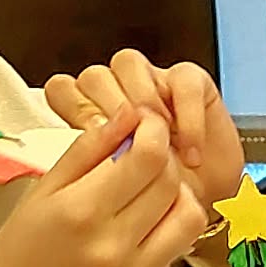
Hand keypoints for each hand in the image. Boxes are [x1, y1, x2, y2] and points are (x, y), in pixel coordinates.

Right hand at [0, 104, 209, 266]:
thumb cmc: (16, 254)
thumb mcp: (42, 193)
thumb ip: (88, 149)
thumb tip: (128, 114)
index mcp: (82, 212)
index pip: (148, 156)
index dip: (155, 130)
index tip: (147, 124)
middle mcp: (114, 248)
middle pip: (172, 183)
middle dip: (165, 159)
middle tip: (146, 157)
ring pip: (189, 218)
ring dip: (176, 197)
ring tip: (150, 195)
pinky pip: (173, 255)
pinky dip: (161, 236)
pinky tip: (135, 237)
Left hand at [44, 50, 244, 210]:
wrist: (203, 202)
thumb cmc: (152, 198)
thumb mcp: (115, 192)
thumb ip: (96, 164)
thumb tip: (83, 151)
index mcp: (89, 113)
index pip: (62, 90)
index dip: (73, 110)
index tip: (93, 147)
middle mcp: (116, 92)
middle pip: (93, 76)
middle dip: (108, 112)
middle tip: (127, 150)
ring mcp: (151, 81)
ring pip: (128, 63)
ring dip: (142, 104)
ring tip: (160, 149)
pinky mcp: (190, 82)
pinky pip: (182, 82)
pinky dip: (188, 119)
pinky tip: (190, 153)